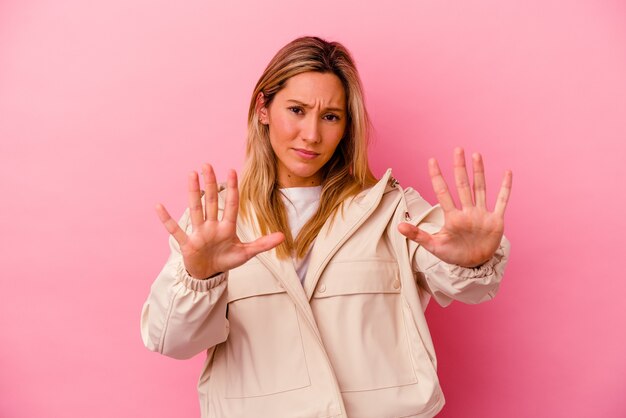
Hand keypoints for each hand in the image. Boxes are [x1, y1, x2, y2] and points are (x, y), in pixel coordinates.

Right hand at [155, 164, 284, 278]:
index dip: (232, 189)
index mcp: (227, 227)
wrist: (209, 274)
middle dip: (209, 184)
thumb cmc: (226, 260)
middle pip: (211, 202)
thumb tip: (283, 237)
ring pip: (195, 210)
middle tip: (207, 165)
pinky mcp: (187, 243)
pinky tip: (159, 206)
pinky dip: (167, 220)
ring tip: (191, 174)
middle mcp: (212, 226)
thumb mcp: (246, 253)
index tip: (231, 170)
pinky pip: (175, 230)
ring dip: (193, 193)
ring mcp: (198, 233)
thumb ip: (262, 244)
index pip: (231, 205)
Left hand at [398, 148, 511, 267]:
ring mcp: (481, 215)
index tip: (432, 160)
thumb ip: (417, 235)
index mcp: (452, 217)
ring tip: (476, 155)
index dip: (437, 177)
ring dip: (479, 172)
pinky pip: (502, 201)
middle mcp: (467, 212)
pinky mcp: (495, 221)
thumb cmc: (453, 254)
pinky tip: (507, 173)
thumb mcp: (433, 246)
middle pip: (462, 185)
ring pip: (480, 189)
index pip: (443, 192)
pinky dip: (505, 188)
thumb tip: (398, 226)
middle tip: (457, 149)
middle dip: (459, 168)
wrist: (473, 265)